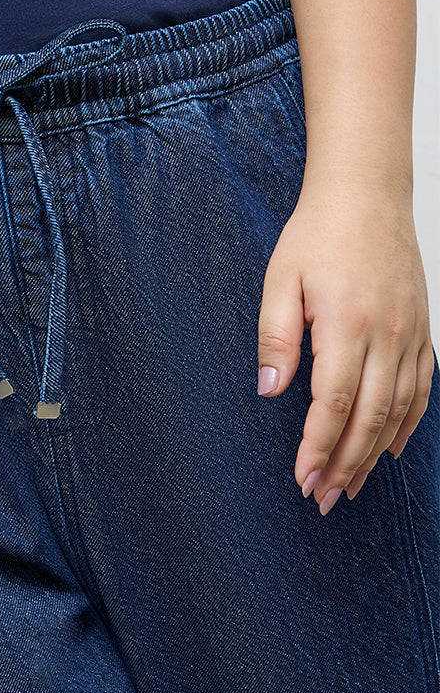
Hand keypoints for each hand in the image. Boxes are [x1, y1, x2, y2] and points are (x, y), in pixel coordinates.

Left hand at [256, 174, 433, 515]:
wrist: (367, 194)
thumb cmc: (318, 235)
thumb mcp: (279, 282)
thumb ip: (276, 338)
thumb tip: (270, 390)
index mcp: (347, 325)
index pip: (333, 404)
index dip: (318, 447)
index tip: (302, 478)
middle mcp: (387, 335)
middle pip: (369, 417)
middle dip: (344, 464)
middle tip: (323, 499)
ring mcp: (411, 334)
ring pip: (398, 410)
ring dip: (372, 454)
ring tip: (350, 487)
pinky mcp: (422, 330)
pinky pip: (421, 389)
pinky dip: (406, 424)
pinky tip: (387, 449)